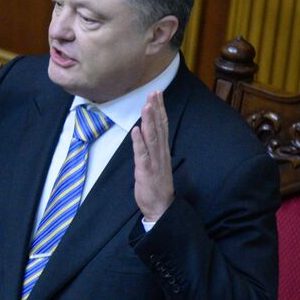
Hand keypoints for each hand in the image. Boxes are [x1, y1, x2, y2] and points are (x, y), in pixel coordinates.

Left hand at [131, 90, 173, 221]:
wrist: (161, 208)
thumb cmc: (157, 185)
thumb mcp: (157, 162)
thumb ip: (154, 147)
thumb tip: (148, 132)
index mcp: (163, 150)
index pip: (163, 125)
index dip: (160, 108)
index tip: (157, 93)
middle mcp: (161, 153)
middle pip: (159, 127)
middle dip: (156, 109)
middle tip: (154, 92)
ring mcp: (154, 161)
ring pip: (152, 138)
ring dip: (149, 121)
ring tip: (146, 106)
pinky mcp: (146, 171)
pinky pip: (142, 154)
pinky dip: (139, 142)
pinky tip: (136, 130)